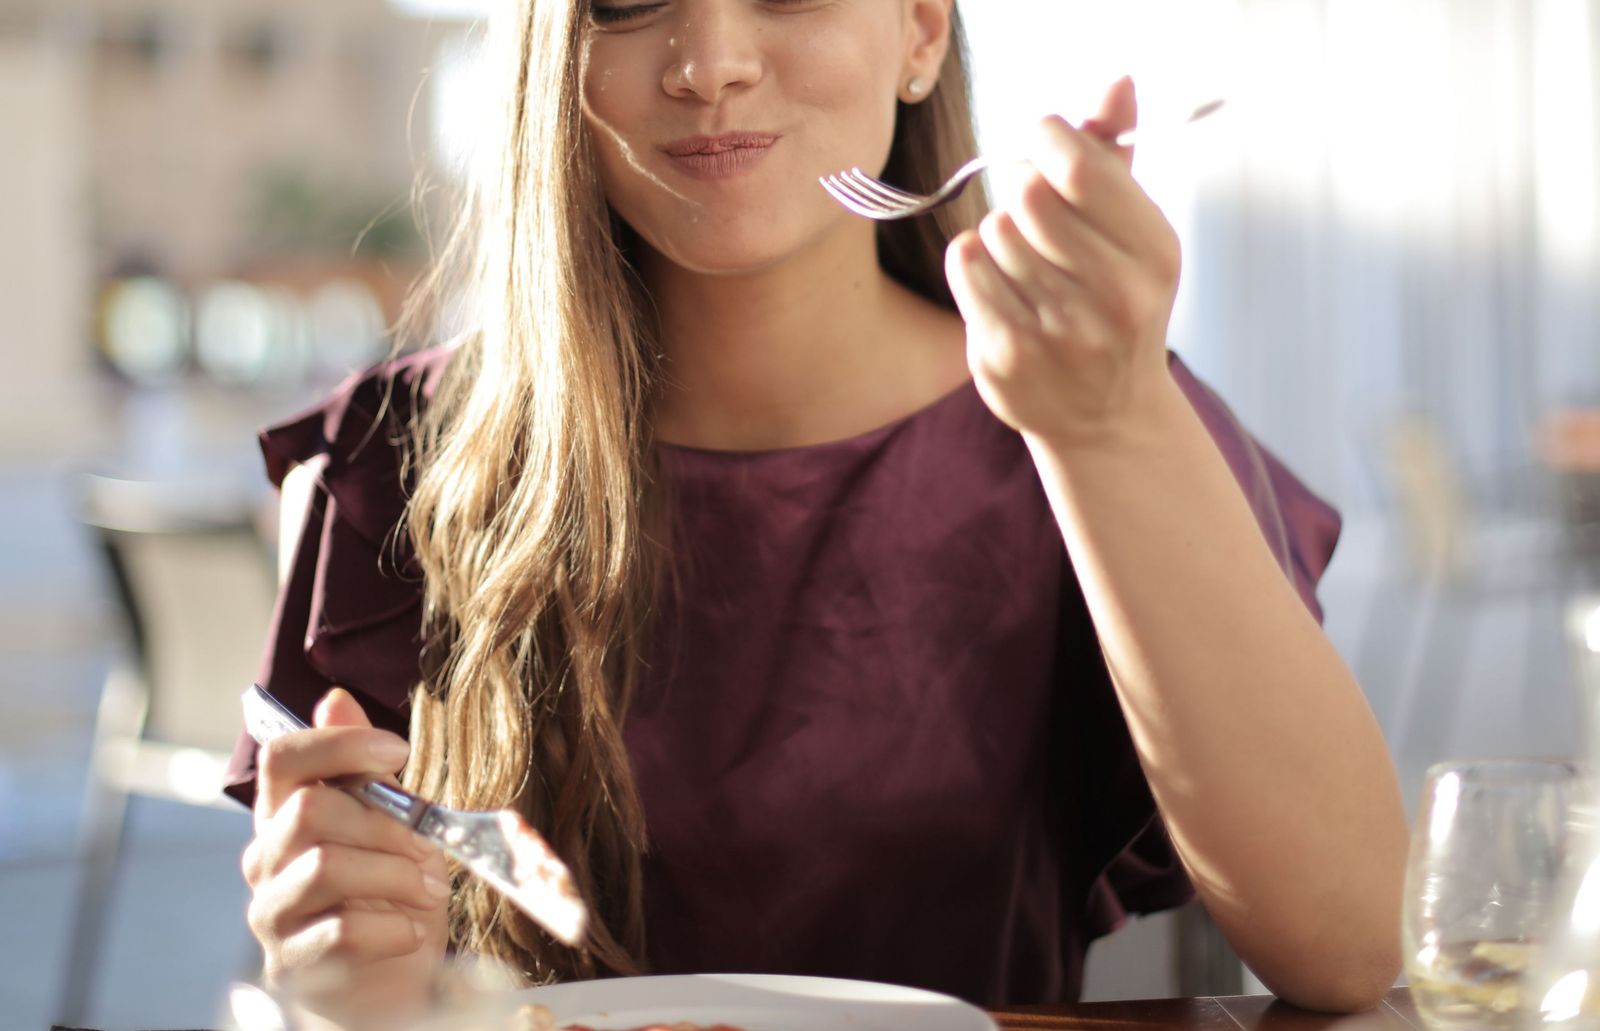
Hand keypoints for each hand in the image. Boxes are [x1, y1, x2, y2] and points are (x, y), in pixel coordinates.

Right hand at [242, 688, 449, 1023]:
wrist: (387, 983)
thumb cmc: (389, 896)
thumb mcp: (391, 824)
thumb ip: (363, 770)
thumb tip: (336, 698)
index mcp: (287, 814)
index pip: (283, 757)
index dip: (339, 744)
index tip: (398, 752)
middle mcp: (267, 858)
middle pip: (310, 809)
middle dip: (387, 824)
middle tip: (429, 848)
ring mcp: (273, 912)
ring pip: (325, 866)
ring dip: (394, 874)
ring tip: (429, 890)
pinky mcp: (291, 964)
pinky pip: (339, 931)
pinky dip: (392, 928)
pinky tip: (413, 931)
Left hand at [945, 76, 1183, 449]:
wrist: (1106, 416)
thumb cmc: (1115, 303)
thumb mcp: (1133, 231)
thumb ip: (1116, 154)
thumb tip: (1116, 82)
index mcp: (1154, 252)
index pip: (1079, 168)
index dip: (1047, 139)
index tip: (1042, 142)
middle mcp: (1115, 296)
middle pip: (1028, 195)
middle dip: (1021, 190)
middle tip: (1031, 210)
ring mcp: (1060, 331)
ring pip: (994, 231)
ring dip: (1000, 235)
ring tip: (1026, 265)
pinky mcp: (1007, 354)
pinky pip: (966, 265)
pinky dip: (973, 263)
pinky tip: (998, 285)